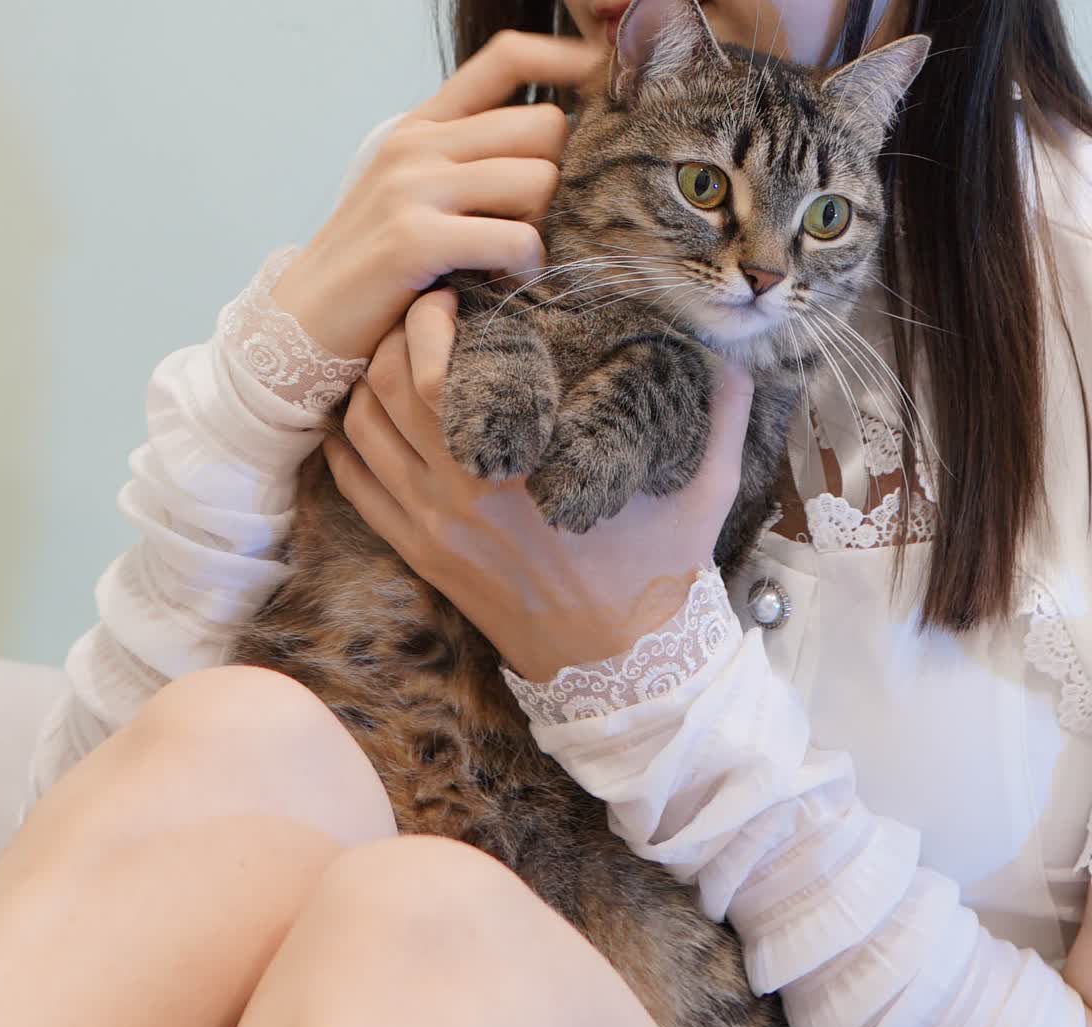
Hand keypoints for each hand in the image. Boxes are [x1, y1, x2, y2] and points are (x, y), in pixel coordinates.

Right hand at [270, 32, 601, 362]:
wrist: (304, 323)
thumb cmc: (379, 269)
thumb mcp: (418, 196)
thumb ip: (472, 163)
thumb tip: (557, 146)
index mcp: (424, 125)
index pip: (508, 57)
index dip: (568, 61)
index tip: (603, 86)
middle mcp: (419, 144)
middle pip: (546, 125)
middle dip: (560, 178)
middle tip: (534, 226)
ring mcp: (413, 187)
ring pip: (541, 179)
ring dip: (545, 226)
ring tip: (515, 259)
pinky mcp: (415, 238)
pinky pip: (518, 236)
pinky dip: (528, 267)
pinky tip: (507, 284)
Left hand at [321, 289, 754, 682]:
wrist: (622, 665)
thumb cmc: (660, 573)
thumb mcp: (705, 490)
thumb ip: (722, 414)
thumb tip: (743, 349)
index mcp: (521, 471)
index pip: (435, 374)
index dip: (430, 322)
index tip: (457, 294)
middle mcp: (461, 496)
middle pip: (387, 388)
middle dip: (395, 336)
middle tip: (425, 312)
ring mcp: (433, 529)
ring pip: (361, 430)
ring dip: (368, 382)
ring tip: (398, 353)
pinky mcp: (421, 556)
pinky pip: (355, 485)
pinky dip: (348, 440)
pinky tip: (366, 413)